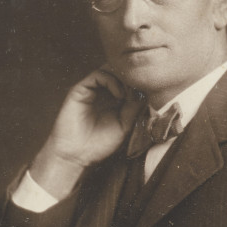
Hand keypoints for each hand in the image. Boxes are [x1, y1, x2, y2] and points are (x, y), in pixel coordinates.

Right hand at [31, 69, 141, 198]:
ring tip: (130, 94)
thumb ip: (134, 108)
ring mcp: (91, 89)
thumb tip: (145, 91)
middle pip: (119, 72)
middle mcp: (102, 92)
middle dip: (132, 78)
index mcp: (113, 100)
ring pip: (110, 70)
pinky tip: (120, 95)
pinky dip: (112, 81)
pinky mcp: (80, 89)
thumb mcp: (125, 125)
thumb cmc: (100, 145)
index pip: (128, 82)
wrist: (77, 156)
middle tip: (141, 89)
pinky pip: (98, 75)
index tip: (150, 93)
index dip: (139, 84)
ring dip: (124, 78)